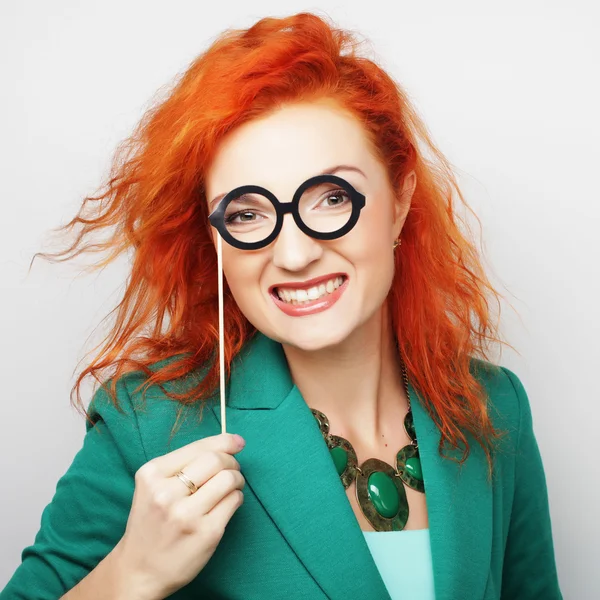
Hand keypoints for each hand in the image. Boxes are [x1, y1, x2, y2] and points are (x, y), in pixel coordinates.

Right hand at [116, 432, 245, 598]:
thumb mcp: (154, 486)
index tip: (238, 442)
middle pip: (216, 460)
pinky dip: (237, 497)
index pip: (199, 448)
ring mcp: (186, 514)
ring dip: (237, 479)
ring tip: (232, 486)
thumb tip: (232, 442)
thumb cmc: (152, 522)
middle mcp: (165, 493)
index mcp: (152, 474)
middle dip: (231, 461)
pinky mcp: (206, 533)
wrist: (138, 570)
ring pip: (228, 479)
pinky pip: (234, 501)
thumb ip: (184, 464)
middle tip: (233, 469)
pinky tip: (228, 503)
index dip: (224, 441)